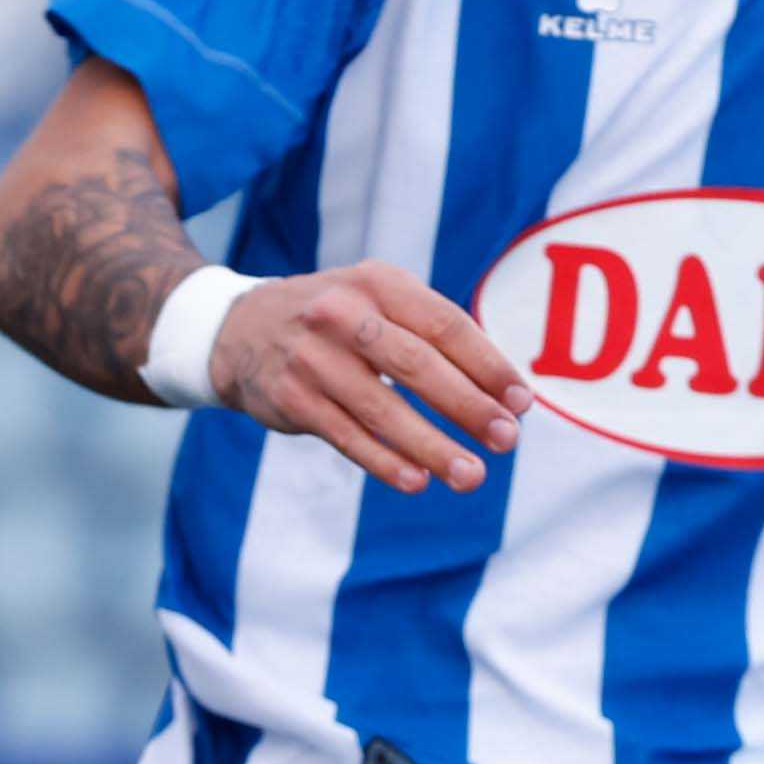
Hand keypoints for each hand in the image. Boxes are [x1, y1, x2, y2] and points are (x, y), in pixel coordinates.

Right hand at [212, 263, 524, 494]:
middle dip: (469, 407)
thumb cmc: (338, 323)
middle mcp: (343, 313)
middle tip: (507, 441)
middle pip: (418, 365)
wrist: (241, 328)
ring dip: (433, 446)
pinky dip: (384, 461)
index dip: (488, 365)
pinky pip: (347, 436)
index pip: (446, 325)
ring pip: (383, 409)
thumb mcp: (380, 303)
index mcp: (379, 283)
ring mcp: (313, 357)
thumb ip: (434, 338)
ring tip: (472, 476)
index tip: (522, 403)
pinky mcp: (292, 398)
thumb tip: (506, 395)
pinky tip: (417, 481)